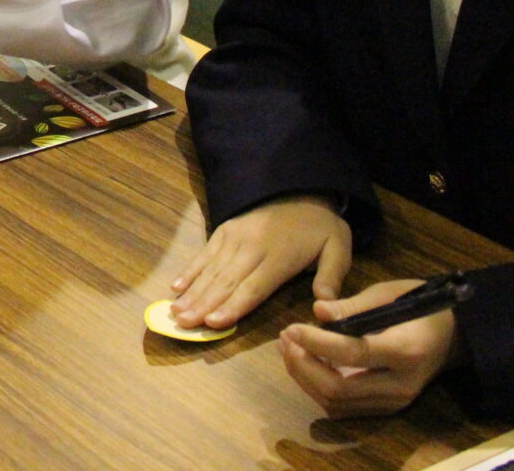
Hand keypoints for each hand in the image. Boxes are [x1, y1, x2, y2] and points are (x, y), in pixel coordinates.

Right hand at [171, 194, 351, 328]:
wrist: (300, 189)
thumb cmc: (319, 226)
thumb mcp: (338, 247)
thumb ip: (332, 275)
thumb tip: (324, 303)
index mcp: (279, 257)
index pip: (253, 288)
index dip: (232, 306)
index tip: (212, 322)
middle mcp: (251, 248)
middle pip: (225, 282)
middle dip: (203, 304)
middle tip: (182, 324)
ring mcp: (234, 238)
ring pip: (211, 270)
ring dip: (192, 292)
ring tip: (175, 311)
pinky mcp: (223, 230)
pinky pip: (205, 253)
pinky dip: (190, 270)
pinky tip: (176, 286)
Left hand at [279, 280, 459, 417]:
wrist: (455, 336)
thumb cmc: (420, 307)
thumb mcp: (388, 294)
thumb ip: (352, 306)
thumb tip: (318, 311)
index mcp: (406, 351)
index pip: (353, 353)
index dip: (316, 343)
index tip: (291, 328)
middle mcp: (401, 384)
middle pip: (339, 389)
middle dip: (303, 366)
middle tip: (285, 338)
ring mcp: (396, 402)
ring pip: (337, 403)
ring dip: (305, 377)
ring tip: (289, 348)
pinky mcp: (388, 408)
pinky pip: (344, 407)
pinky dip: (318, 389)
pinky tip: (306, 364)